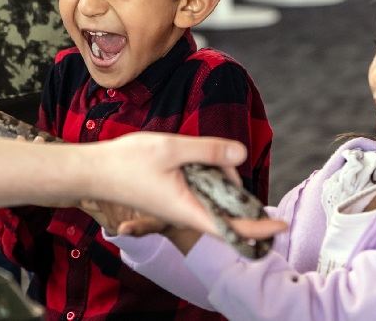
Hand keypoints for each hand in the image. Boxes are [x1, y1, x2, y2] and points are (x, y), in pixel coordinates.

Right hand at [85, 132, 249, 235]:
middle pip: (224, 206)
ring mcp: (178, 206)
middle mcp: (186, 213)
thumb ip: (208, 150)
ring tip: (197, 153)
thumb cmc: (127, 162)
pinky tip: (190, 158)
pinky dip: (202, 174)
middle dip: (231, 182)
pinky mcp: (172, 198)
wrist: (94, 170)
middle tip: (220, 155)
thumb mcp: (172, 148)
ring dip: (214, 175)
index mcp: (188, 209)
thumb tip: (241, 153)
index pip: (233, 227)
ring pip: (211, 196)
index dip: (259, 228)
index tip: (282, 225)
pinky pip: (197, 190)